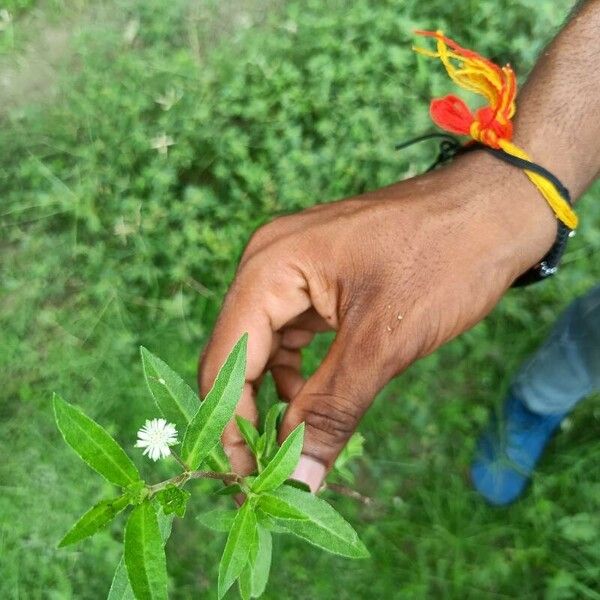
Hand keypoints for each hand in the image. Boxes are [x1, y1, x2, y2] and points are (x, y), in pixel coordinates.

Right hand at [198, 150, 555, 490]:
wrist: (494, 209)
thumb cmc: (445, 259)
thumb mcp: (383, 342)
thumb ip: (331, 411)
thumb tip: (297, 479)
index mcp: (270, 267)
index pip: (227, 357)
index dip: (231, 422)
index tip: (248, 480)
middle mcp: (269, 264)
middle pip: (239, 353)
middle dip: (250, 414)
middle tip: (268, 473)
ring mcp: (293, 271)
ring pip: (265, 349)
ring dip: (275, 398)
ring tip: (293, 446)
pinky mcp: (317, 282)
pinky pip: (292, 336)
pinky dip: (298, 375)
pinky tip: (313, 402)